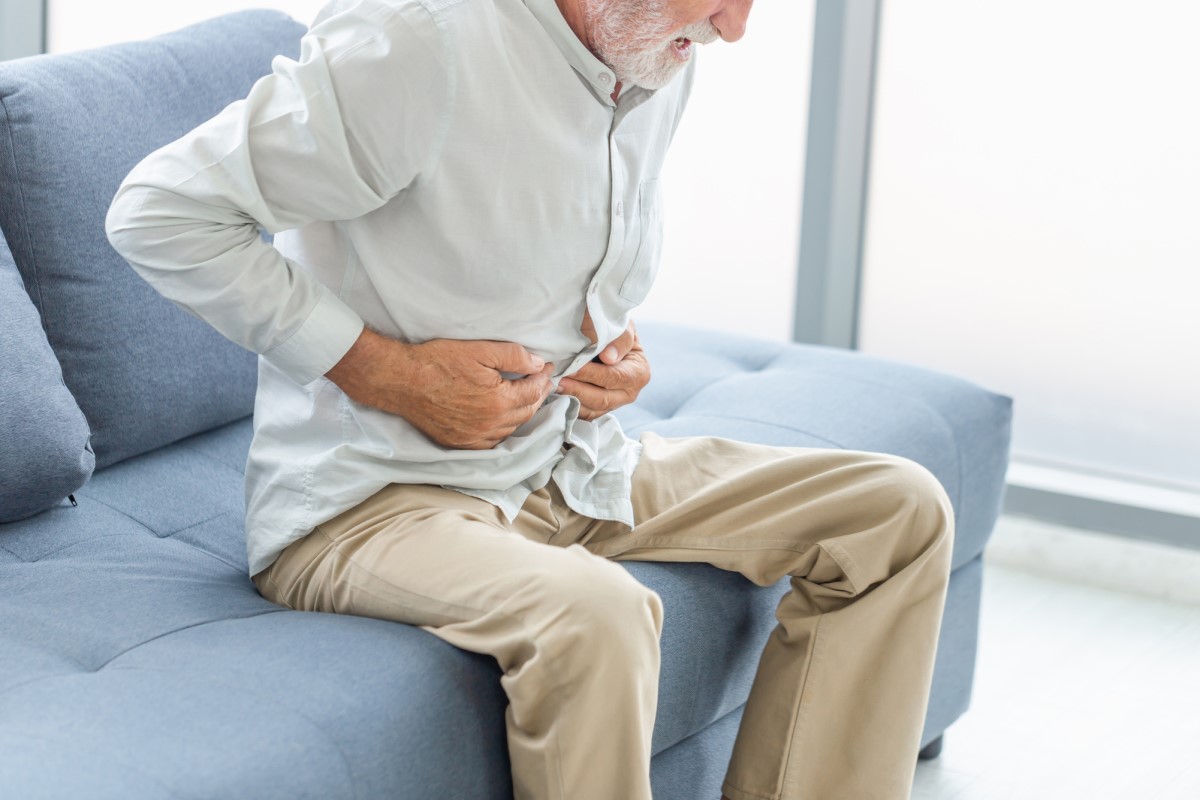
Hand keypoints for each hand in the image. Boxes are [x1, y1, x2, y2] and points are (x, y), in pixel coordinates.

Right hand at [326, 328, 554, 448]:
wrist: (401, 381)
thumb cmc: (438, 362)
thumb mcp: (479, 350)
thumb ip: (513, 357)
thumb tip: (538, 364)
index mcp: (499, 402)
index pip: (533, 391)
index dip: (544, 378)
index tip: (548, 367)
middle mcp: (490, 425)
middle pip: (526, 412)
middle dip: (538, 395)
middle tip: (543, 381)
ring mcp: (475, 438)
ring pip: (511, 428)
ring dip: (523, 413)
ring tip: (528, 397)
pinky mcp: (461, 443)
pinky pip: (492, 441)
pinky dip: (503, 430)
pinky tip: (505, 419)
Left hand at [558, 318, 649, 420]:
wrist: (608, 338)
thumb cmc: (615, 330)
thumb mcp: (622, 326)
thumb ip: (620, 338)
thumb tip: (609, 357)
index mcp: (638, 373)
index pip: (614, 377)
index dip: (592, 374)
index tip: (572, 367)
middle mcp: (629, 393)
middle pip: (603, 399)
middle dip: (578, 390)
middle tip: (558, 380)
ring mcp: (614, 403)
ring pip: (592, 410)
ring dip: (572, 399)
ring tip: (554, 386)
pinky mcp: (599, 409)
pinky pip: (585, 414)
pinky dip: (570, 406)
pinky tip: (557, 394)